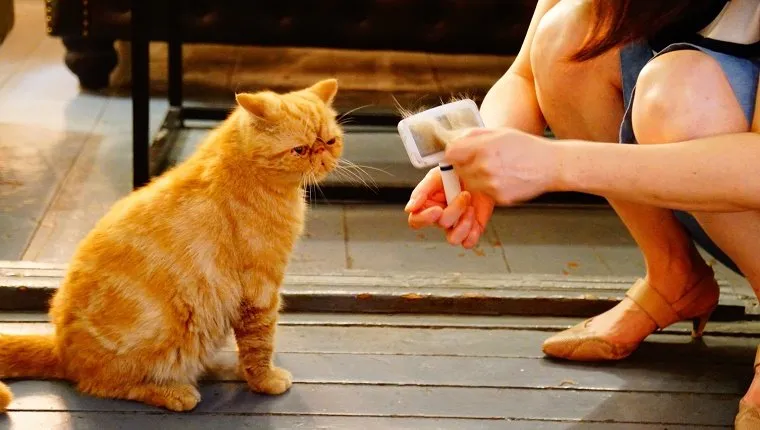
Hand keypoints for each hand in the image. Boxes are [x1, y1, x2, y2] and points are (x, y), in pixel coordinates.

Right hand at [405, 167, 494, 248]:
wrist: (483, 172)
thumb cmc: (459, 172)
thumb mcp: (437, 175)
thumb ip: (422, 191)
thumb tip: (410, 208)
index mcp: (428, 205)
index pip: (416, 220)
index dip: (425, 218)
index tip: (437, 209)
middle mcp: (440, 217)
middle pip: (440, 224)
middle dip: (454, 210)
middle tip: (464, 194)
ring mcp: (455, 225)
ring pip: (453, 238)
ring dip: (464, 222)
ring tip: (470, 207)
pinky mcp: (471, 230)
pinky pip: (468, 242)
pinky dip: (472, 232)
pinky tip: (474, 216)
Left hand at [444, 128, 559, 204]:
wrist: (551, 165)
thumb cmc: (526, 147)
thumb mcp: (499, 133)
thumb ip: (473, 135)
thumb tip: (453, 140)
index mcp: (484, 147)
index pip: (451, 153)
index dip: (454, 153)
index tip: (459, 153)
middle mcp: (485, 167)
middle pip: (458, 169)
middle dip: (464, 165)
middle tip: (480, 161)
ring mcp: (492, 184)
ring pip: (469, 183)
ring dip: (475, 178)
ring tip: (493, 170)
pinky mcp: (499, 198)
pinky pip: (483, 193)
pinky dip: (488, 188)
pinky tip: (502, 179)